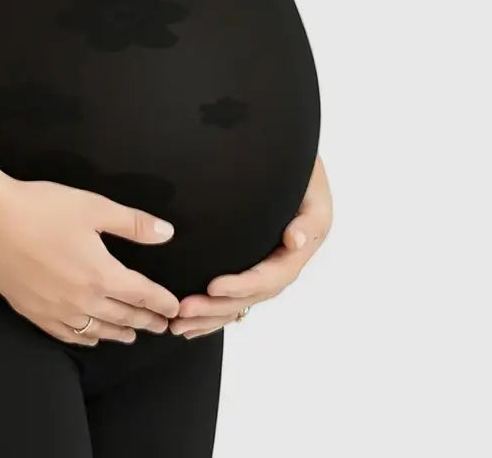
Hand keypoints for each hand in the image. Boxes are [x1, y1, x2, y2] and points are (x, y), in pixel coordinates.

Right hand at [0, 176, 180, 345]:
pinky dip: (84, 338)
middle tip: (162, 327)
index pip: (142, 294)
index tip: (174, 309)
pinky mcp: (34, 312)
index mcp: (102, 274)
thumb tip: (166, 233)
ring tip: (131, 335)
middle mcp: (83, 300)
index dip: (161, 302)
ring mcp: (57, 310)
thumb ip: (132, 223)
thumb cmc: (43, 208)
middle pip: (123, 316)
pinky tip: (89, 337)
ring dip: (118, 333)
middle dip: (146, 321)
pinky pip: (67, 334)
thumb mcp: (93, 207)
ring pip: (97, 329)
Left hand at [169, 155, 332, 337]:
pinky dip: (214, 313)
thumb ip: (306, 219)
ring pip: (240, 303)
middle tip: (183, 310)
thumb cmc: (302, 174)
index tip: (212, 287)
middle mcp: (282, 266)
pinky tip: (190, 325)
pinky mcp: (252, 266)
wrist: (296, 167)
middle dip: (217, 307)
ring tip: (178, 325)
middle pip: (249, 297)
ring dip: (210, 317)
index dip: (241, 286)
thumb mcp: (313, 191)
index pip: (268, 278)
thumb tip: (294, 242)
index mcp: (296, 253)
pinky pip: (235, 298)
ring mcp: (267, 268)